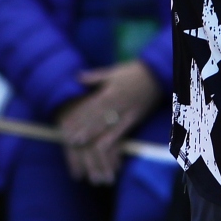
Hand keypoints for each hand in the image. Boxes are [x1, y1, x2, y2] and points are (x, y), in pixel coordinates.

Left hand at [56, 61, 164, 185]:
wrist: (157, 75)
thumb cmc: (133, 73)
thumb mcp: (112, 72)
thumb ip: (94, 77)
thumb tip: (76, 76)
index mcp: (108, 91)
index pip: (88, 105)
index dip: (76, 115)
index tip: (63, 123)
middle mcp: (115, 103)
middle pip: (94, 117)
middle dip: (80, 128)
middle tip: (66, 138)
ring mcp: (125, 112)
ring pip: (105, 125)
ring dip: (91, 135)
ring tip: (78, 144)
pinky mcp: (134, 119)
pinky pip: (121, 132)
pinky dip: (111, 141)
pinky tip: (102, 148)